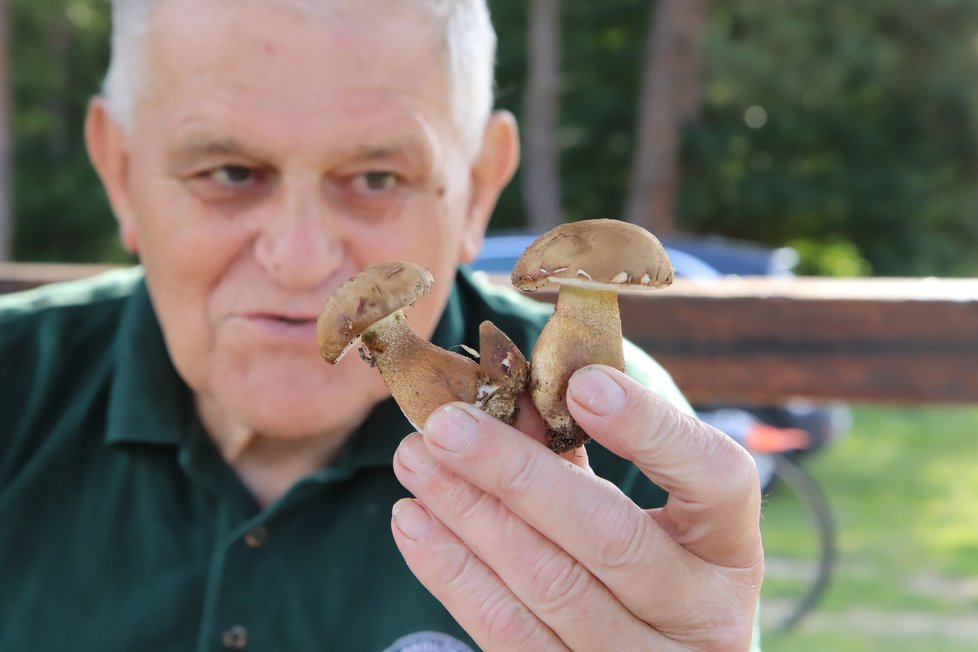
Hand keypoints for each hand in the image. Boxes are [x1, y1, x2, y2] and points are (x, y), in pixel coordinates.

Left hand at [391, 365, 762, 650]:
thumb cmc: (640, 558)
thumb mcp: (635, 506)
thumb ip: (578, 452)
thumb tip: (502, 393)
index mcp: (729, 547)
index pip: (715, 478)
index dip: (650, 429)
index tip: (580, 384)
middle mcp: (704, 613)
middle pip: (611, 539)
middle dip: (517, 474)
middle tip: (445, 425)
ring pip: (551, 587)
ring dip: (470, 517)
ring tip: (415, 462)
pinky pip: (510, 635)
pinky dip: (454, 575)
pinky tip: (414, 523)